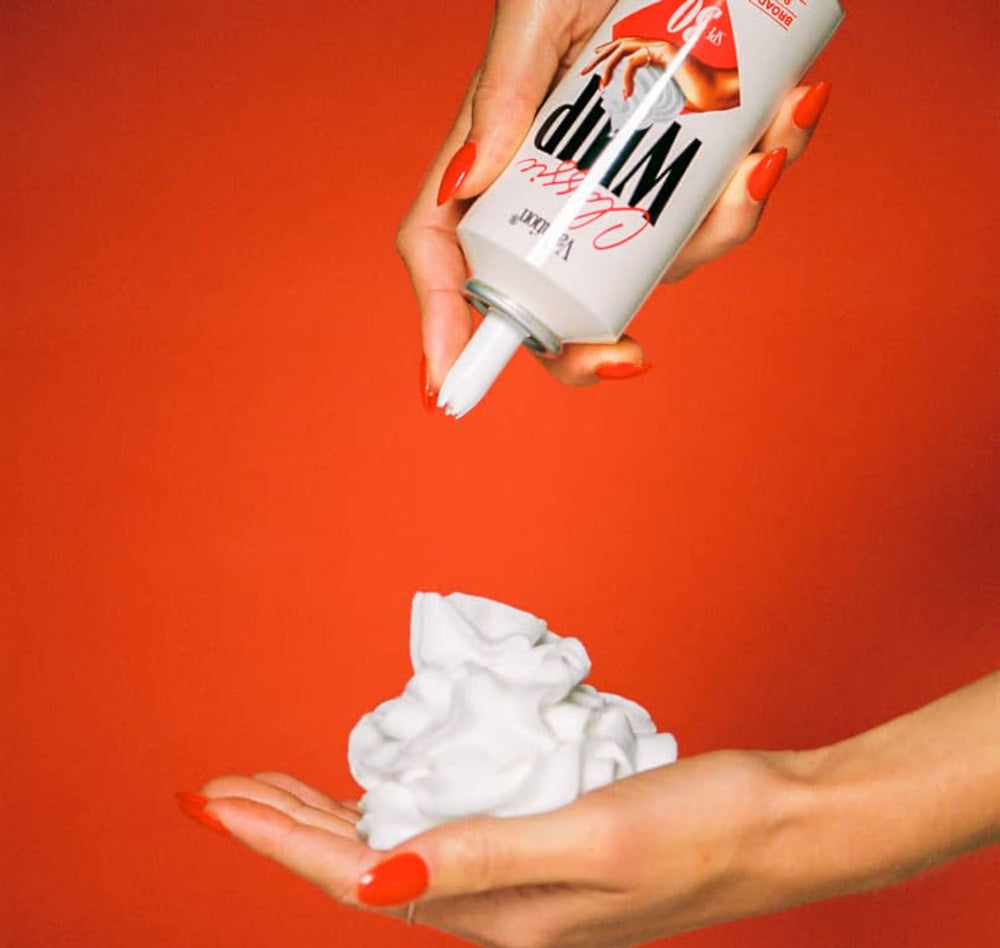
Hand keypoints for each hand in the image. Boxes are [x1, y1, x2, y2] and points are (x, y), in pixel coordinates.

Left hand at [181, 674, 998, 946]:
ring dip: (330, 820)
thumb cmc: (701, 829)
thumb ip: (484, 857)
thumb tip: (375, 876)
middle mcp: (495, 911)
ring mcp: (518, 885)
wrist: (778, 828)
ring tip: (276, 790)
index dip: (276, 838)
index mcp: (496, 915)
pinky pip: (439, 835)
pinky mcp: (540, 852)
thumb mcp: (594, 837)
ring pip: (393, 852)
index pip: (354, 877)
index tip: (215, 798)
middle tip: (222, 787)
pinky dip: (391, 810)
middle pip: (360, 868)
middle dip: (284, 829)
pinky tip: (382, 790)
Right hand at [397, 0, 831, 394]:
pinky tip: (786, 122)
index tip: (449, 390)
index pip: (448, 253)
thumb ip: (501, 92)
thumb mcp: (538, 13)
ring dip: (716, 228)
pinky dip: (758, 181)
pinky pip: (715, 210)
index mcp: (497, 157)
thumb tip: (469, 184)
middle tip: (631, 358)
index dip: (441, 327)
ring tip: (762, 144)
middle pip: (549, 300)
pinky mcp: (682, 167)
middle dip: (589, 346)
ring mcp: (620, 185)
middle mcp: (554, 186)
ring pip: (653, 263)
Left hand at [581, 37, 739, 110]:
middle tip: (586, 74)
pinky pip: (636, 60)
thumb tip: (632, 115)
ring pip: (623, 48)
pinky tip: (626, 94)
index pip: (625, 48)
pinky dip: (626, 77)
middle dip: (599, 58)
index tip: (593, 68)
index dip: (607, 54)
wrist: (718, 94)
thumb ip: (649, 101)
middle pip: (619, 43)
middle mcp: (657, 46)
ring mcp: (662, 47)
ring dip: (608, 67)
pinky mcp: (666, 52)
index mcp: (656, 54)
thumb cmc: (699, 97)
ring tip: (603, 87)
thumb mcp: (665, 100)